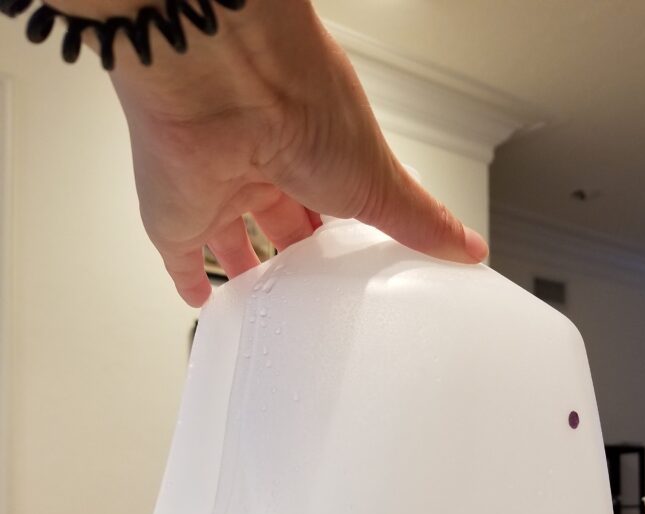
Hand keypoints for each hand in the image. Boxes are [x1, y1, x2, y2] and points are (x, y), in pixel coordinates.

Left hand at [58, 0, 486, 304]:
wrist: (229, 83)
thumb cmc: (302, 106)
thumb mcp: (380, 182)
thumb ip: (420, 221)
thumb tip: (468, 246)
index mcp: (317, 155)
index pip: (331, 201)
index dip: (340, 231)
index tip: (351, 258)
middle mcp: (265, 167)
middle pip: (278, 219)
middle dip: (291, 253)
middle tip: (305, 286)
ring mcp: (218, 189)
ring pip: (229, 236)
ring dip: (243, 266)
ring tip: (259, 299)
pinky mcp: (176, 214)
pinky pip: (179, 255)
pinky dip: (189, 280)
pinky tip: (201, 299)